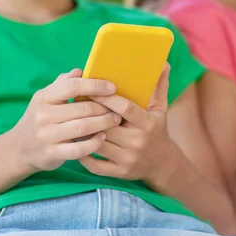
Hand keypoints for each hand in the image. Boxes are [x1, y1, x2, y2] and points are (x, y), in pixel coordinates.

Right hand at [10, 69, 121, 172]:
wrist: (19, 148)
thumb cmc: (39, 119)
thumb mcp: (45, 98)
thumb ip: (63, 84)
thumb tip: (80, 71)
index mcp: (44, 97)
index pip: (72, 86)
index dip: (95, 85)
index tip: (112, 87)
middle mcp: (43, 115)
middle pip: (82, 108)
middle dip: (104, 107)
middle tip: (118, 108)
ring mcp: (47, 135)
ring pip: (83, 127)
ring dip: (103, 123)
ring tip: (115, 120)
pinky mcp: (52, 153)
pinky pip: (79, 149)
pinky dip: (94, 143)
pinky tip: (102, 138)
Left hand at [80, 64, 175, 183]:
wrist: (162, 163)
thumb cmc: (157, 129)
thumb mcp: (160, 108)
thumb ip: (159, 86)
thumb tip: (164, 63)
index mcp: (147, 123)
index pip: (124, 108)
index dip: (107, 99)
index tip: (92, 90)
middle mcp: (138, 142)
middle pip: (107, 126)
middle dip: (91, 115)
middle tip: (75, 104)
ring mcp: (128, 159)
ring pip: (98, 144)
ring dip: (83, 133)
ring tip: (72, 121)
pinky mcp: (120, 172)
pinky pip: (95, 164)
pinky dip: (83, 154)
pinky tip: (77, 142)